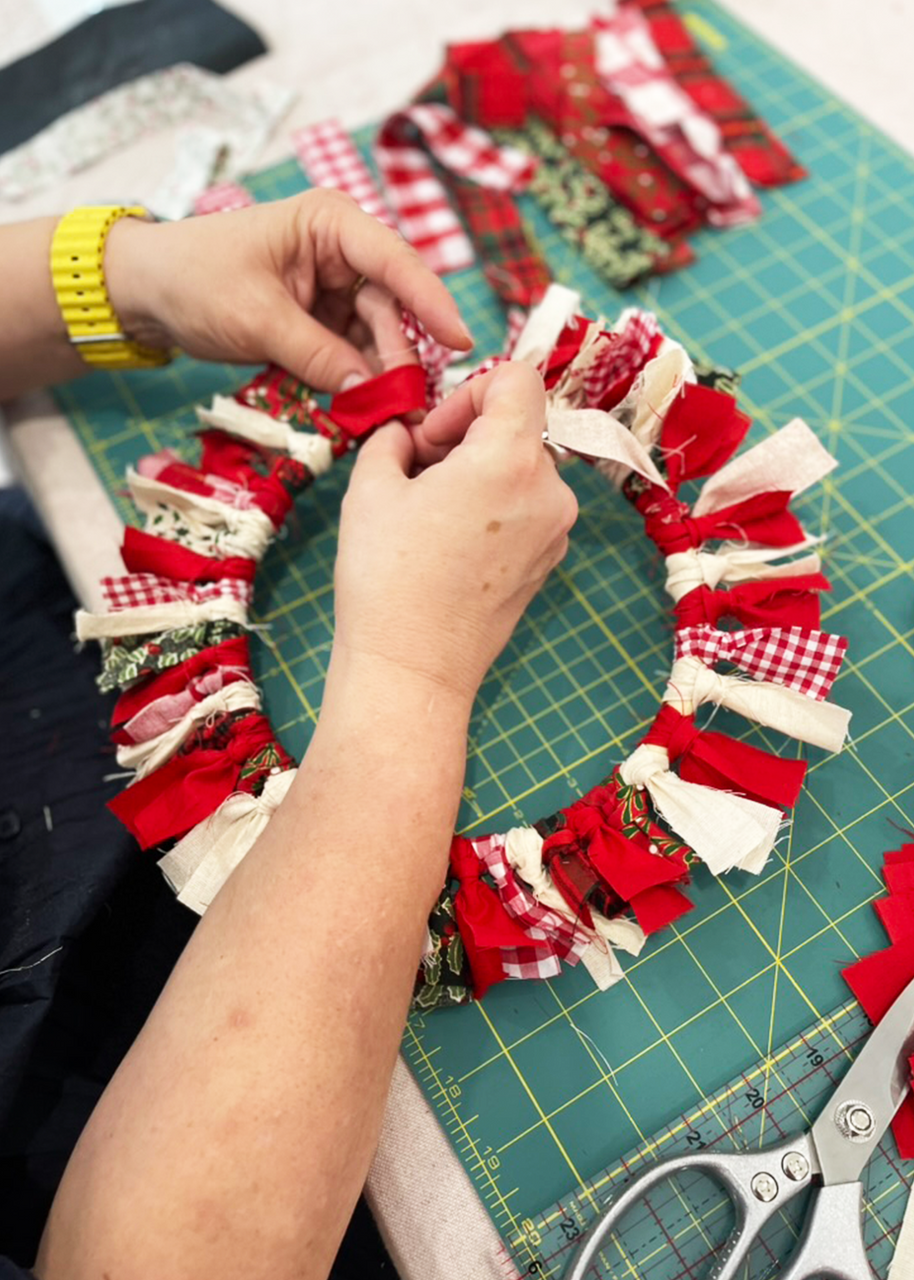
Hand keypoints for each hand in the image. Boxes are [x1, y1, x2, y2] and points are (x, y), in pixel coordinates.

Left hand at [104, 190, 472, 391]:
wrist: (147, 292)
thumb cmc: (194, 279)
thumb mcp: (256, 318)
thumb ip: (316, 354)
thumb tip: (369, 391)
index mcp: (330, 224)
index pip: (395, 261)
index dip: (432, 301)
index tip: (461, 341)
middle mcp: (342, 252)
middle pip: (391, 308)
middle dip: (399, 356)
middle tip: (408, 406)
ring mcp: (333, 289)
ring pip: (376, 338)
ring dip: (379, 376)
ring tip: (387, 415)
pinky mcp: (321, 322)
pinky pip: (352, 354)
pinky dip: (356, 382)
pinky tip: (363, 409)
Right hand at [332, 362, 578, 703]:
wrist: (412, 668)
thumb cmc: (387, 578)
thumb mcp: (371, 488)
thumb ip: (392, 439)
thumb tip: (405, 434)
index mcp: (512, 459)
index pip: (517, 378)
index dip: (468, 392)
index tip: (433, 435)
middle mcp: (550, 491)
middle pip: (517, 427)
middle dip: (465, 438)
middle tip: (416, 475)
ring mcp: (555, 531)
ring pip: (519, 469)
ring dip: (476, 474)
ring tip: (427, 514)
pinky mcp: (548, 562)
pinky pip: (524, 510)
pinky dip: (492, 509)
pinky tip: (448, 544)